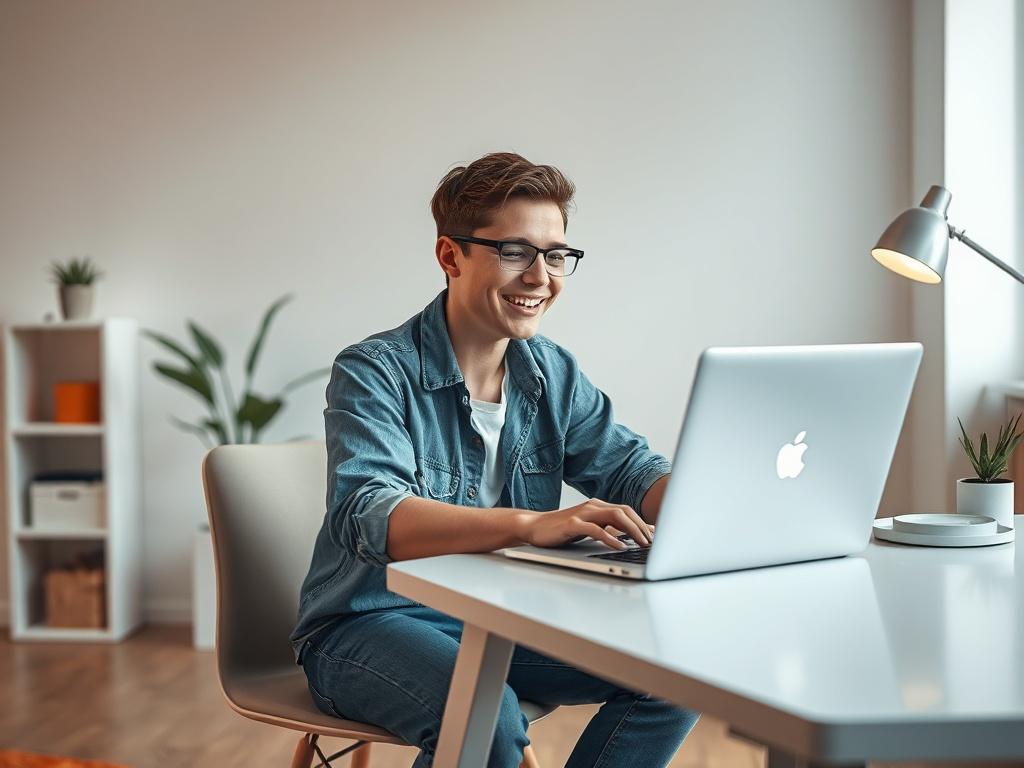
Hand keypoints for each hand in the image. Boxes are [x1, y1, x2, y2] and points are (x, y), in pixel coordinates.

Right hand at [518, 499, 653, 549]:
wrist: (534, 527)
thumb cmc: (562, 530)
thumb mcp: (588, 528)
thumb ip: (607, 529)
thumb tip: (630, 537)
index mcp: (598, 506)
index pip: (627, 511)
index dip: (643, 522)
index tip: (657, 535)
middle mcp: (593, 506)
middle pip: (625, 511)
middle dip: (641, 526)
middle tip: (652, 542)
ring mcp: (583, 513)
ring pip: (615, 516)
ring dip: (632, 530)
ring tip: (641, 543)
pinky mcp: (573, 524)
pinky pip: (596, 529)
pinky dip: (611, 538)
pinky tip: (619, 546)